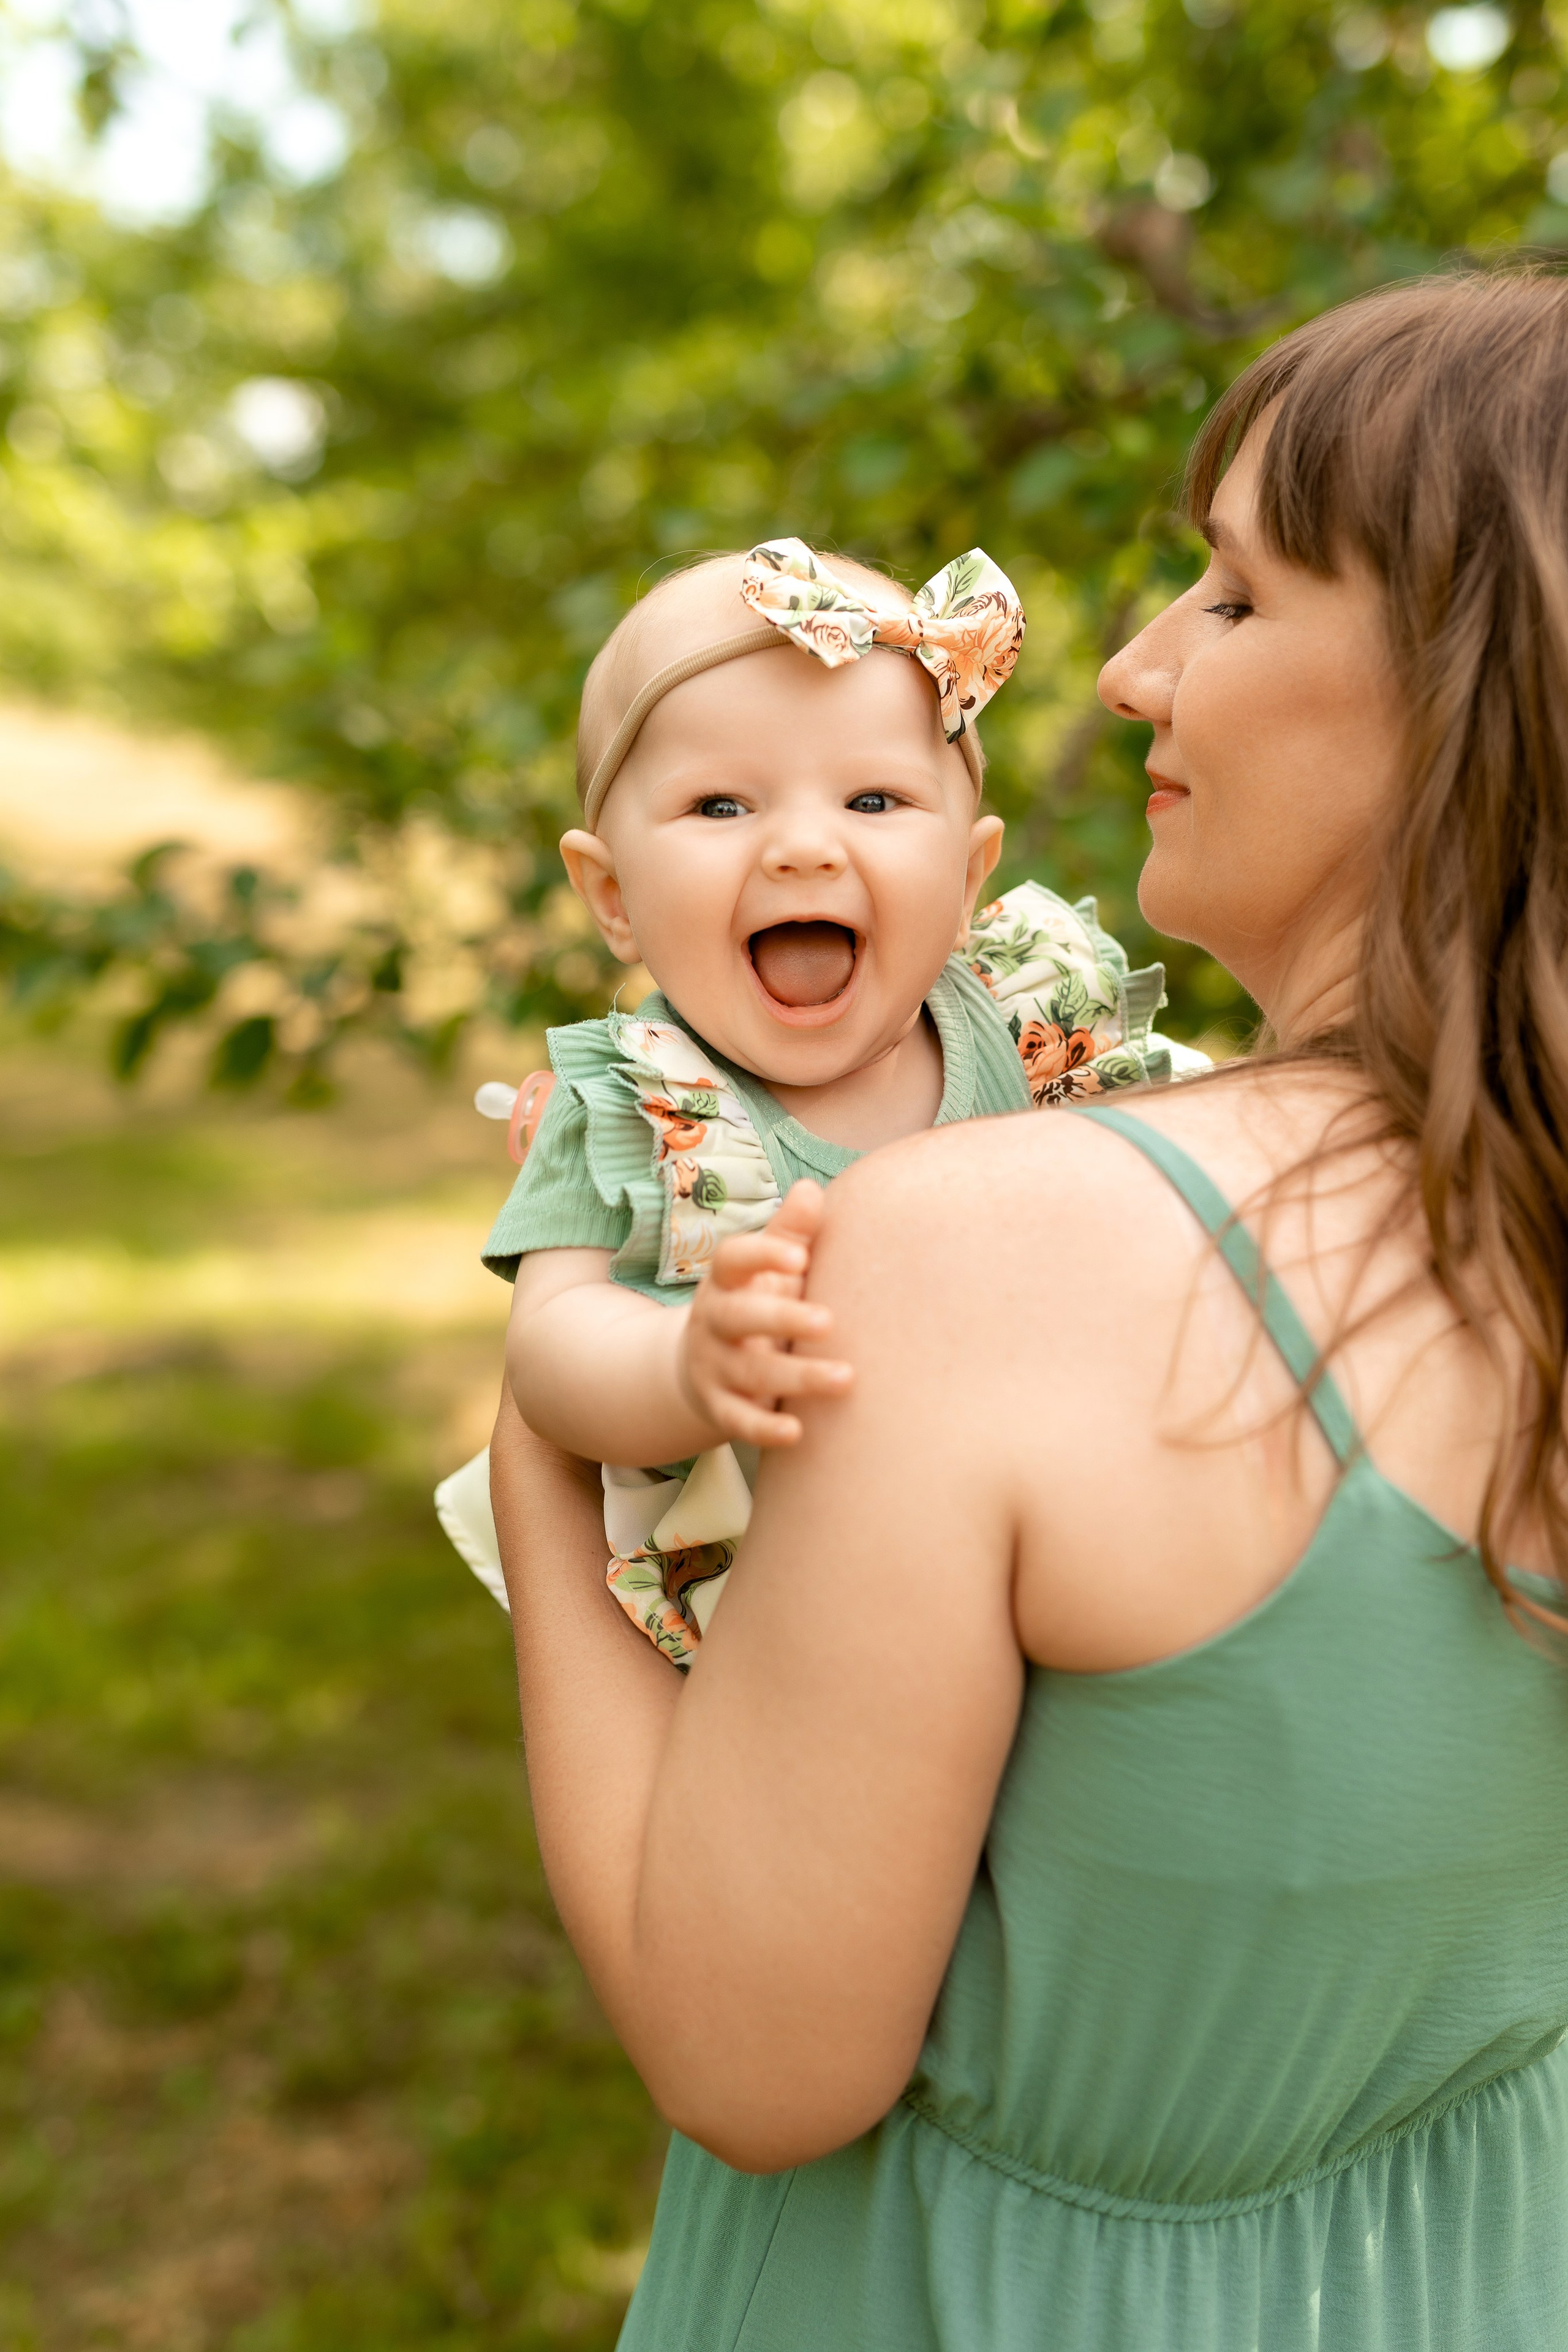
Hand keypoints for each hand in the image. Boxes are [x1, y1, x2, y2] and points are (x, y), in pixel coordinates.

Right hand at [677, 1181, 852, 1447]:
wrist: (701, 1365)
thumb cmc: (754, 1302)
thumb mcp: (767, 1269)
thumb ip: (790, 1234)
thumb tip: (812, 1189)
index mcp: (726, 1280)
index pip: (732, 1259)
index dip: (762, 1255)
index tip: (800, 1257)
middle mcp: (714, 1321)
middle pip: (739, 1316)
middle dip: (781, 1318)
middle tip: (830, 1321)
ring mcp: (713, 1366)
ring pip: (749, 1371)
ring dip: (796, 1375)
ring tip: (845, 1378)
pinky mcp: (719, 1407)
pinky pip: (738, 1420)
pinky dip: (764, 1429)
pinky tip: (797, 1433)